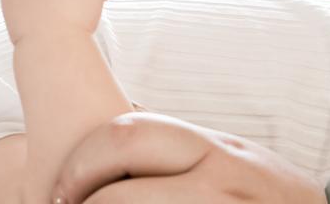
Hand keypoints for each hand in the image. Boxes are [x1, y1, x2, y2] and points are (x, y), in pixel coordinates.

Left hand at [52, 112, 324, 203]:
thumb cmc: (270, 197)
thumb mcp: (230, 158)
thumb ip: (179, 149)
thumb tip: (107, 145)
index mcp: (214, 147)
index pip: (127, 133)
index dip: (81, 161)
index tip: (60, 186)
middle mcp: (221, 181)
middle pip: (120, 190)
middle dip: (79, 203)